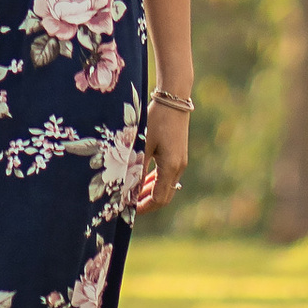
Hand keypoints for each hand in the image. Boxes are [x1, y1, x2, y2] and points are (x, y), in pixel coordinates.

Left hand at [133, 94, 188, 212]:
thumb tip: (126, 188)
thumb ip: (136, 166)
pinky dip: (156, 180)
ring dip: (151, 191)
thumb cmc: (156, 119)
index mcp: (170, 167)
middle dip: (147, 201)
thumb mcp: (143, 143)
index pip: (159, 199)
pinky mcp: (179, 154)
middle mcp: (179, 167)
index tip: (129, 209)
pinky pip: (168, 175)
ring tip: (134, 192)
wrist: (174, 99)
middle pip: (164, 195)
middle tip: (129, 203)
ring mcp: (181, 161)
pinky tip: (144, 176)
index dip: (144, 206)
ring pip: (166, 186)